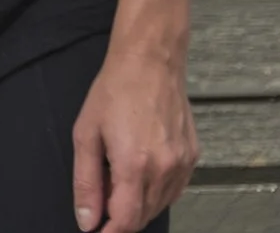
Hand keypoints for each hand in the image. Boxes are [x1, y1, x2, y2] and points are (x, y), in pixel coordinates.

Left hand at [72, 43, 197, 230]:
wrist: (150, 64)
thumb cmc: (113, 93)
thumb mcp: (86, 135)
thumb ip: (87, 182)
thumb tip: (88, 221)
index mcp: (135, 166)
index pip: (126, 221)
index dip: (110, 232)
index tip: (97, 230)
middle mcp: (165, 170)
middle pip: (143, 217)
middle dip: (120, 217)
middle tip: (102, 197)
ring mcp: (183, 165)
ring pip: (160, 205)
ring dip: (138, 205)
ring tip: (119, 176)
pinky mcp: (193, 158)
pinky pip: (174, 190)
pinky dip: (156, 192)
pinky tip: (140, 173)